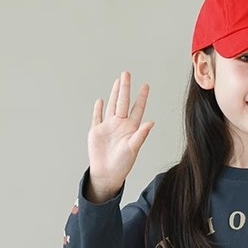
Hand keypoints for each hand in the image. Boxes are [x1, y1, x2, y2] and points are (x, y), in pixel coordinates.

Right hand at [86, 71, 153, 202]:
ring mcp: (108, 127)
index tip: (145, 85)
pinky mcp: (97, 132)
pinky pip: (97, 117)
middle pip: (122, 102)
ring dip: (114, 93)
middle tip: (126, 73)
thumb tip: (151, 122)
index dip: (141, 97)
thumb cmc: (122, 165)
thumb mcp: (133, 149)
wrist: (106, 174)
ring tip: (118, 81)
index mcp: (130, 128)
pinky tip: (100, 101)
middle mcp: (120, 125)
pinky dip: (98, 109)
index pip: (137, 109)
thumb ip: (141, 135)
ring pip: (111, 106)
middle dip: (125, 88)